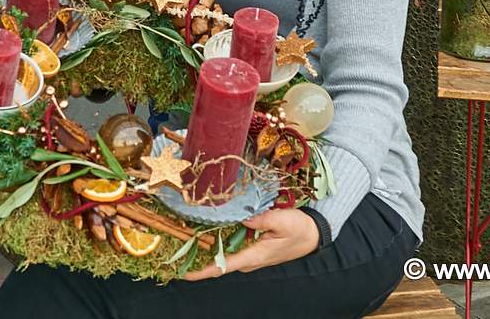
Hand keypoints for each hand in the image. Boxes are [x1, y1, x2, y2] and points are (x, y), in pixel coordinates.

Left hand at [182, 207, 320, 280]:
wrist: (313, 234)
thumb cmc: (299, 229)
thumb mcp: (282, 219)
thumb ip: (260, 219)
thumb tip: (241, 217)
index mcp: (255, 255)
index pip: (223, 266)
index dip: (202, 271)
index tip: (184, 273)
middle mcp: (249, 259)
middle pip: (219, 262)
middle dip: (198, 258)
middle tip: (175, 248)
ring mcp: (250, 254)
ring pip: (224, 254)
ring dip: (206, 249)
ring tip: (185, 238)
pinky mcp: (252, 247)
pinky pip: (231, 247)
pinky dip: (218, 242)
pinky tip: (206, 231)